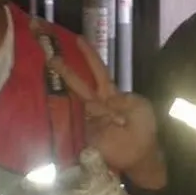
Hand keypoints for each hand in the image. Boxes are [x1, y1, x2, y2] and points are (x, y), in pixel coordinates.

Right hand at [47, 35, 163, 184]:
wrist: (142, 155)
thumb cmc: (144, 129)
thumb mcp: (139, 106)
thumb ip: (122, 99)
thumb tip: (104, 101)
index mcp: (111, 94)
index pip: (98, 71)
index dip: (89, 56)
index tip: (78, 39)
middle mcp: (97, 104)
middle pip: (79, 84)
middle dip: (66, 71)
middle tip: (51, 57)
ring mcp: (89, 118)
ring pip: (76, 101)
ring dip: (66, 91)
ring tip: (54, 80)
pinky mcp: (85, 133)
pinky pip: (77, 121)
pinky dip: (78, 115)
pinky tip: (65, 107)